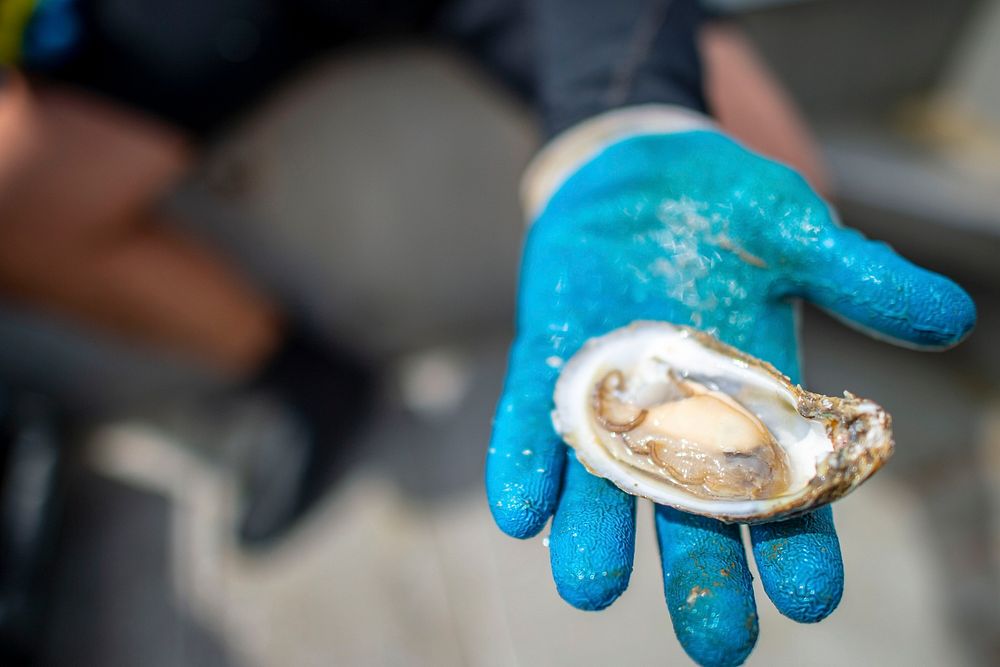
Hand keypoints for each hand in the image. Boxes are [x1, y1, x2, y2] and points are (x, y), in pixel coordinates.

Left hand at [486, 110, 974, 665]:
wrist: (638, 168)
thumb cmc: (726, 202)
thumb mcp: (795, 230)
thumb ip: (857, 276)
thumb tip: (951, 320)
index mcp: (751, 401)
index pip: (782, 492)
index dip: (801, 544)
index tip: (813, 598)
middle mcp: (679, 418)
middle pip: (692, 515)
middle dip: (703, 577)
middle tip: (717, 644)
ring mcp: (609, 395)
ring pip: (605, 485)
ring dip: (598, 537)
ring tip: (593, 587)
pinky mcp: (549, 363)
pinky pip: (531, 425)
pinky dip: (525, 465)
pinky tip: (523, 512)